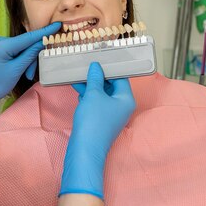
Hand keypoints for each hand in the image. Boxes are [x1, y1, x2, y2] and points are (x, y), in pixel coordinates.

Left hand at [0, 22, 60, 129]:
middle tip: (30, 74)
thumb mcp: (17, 70)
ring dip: (26, 60)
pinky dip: (20, 58)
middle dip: (31, 58)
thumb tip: (43, 42)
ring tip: (24, 75)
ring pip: (20, 47)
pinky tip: (19, 69)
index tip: (57, 24)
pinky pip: (14, 49)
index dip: (44, 32)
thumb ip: (30, 54)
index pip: (28, 37)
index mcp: (2, 45)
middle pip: (25, 43)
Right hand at [60, 62, 134, 199]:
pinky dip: (88, 95)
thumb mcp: (94, 95)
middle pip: (112, 85)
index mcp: (126, 99)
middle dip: (99, 75)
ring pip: (102, 94)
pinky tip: (78, 88)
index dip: (110, 66)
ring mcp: (111, 114)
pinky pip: (96, 102)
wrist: (85, 149)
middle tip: (87, 63)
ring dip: (91, 84)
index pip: (121, 77)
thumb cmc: (93, 121)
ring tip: (79, 73)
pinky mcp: (101, 120)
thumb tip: (96, 67)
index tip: (100, 57)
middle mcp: (122, 106)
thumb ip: (96, 79)